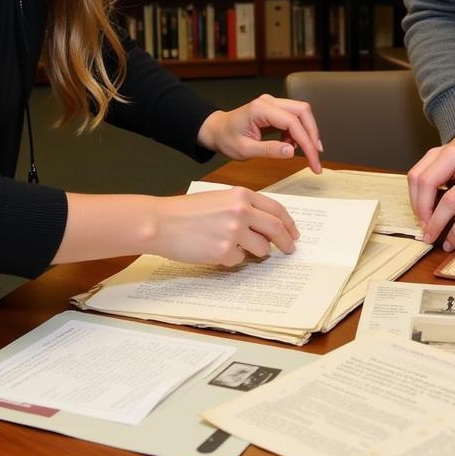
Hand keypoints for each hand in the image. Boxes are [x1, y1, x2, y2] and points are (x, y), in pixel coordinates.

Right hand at [150, 187, 299, 265]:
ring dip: (255, 253)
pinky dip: (231, 259)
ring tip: (236, 248)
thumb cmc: (185, 211)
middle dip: (286, 242)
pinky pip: (238, 260)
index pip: (276, 209)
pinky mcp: (223, 251)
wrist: (161, 222)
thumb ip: (242, 207)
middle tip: (289, 249)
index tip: (293, 232)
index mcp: (241, 195)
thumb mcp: (219, 198)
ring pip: (261, 249)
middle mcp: (241, 211)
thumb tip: (264, 225)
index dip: (288, 223)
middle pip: (276, 229)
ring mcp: (234, 232)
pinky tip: (214, 250)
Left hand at [197, 94, 322, 172]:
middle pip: (303, 111)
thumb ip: (268, 150)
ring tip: (303, 152)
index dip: (307, 142)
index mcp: (260, 109)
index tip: (314, 161)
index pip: (292, 122)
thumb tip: (292, 151)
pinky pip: (294, 117)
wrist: (216, 130)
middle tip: (315, 157)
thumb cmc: (226, 139)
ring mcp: (272, 103)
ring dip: (307, 133)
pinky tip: (290, 145)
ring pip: (301, 112)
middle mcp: (269, 101)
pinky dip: (298, 132)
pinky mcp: (274, 108)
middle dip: (312, 134)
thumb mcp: (245, 150)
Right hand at [407, 127, 454, 225]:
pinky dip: (419, 196)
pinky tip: (427, 211)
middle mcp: (437, 152)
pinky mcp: (426, 160)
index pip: (428, 182)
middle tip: (427, 229)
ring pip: (412, 179)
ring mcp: (429, 154)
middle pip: (416, 180)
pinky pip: (416, 178)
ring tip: (426, 223)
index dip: (426, 207)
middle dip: (419, 208)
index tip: (431, 226)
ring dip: (416, 203)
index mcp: (452, 155)